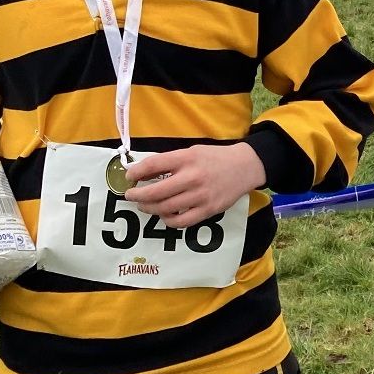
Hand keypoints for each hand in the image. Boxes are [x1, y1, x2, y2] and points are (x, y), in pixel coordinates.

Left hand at [124, 142, 264, 226]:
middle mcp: (192, 177)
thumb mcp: (191, 152)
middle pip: (155, 192)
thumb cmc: (214, 158)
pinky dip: (168, 220)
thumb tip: (143, 172)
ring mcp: (200, 196)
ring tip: (145, 205)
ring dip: (149, 208)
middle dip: (137, 195)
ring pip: (165, 208)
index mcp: (186, 158)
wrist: (244, 167)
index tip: (129, 177)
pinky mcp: (208, 210)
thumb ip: (169, 161)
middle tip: (131, 195)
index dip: (135, 173)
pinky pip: (182, 221)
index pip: (152, 165)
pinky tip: (165, 215)